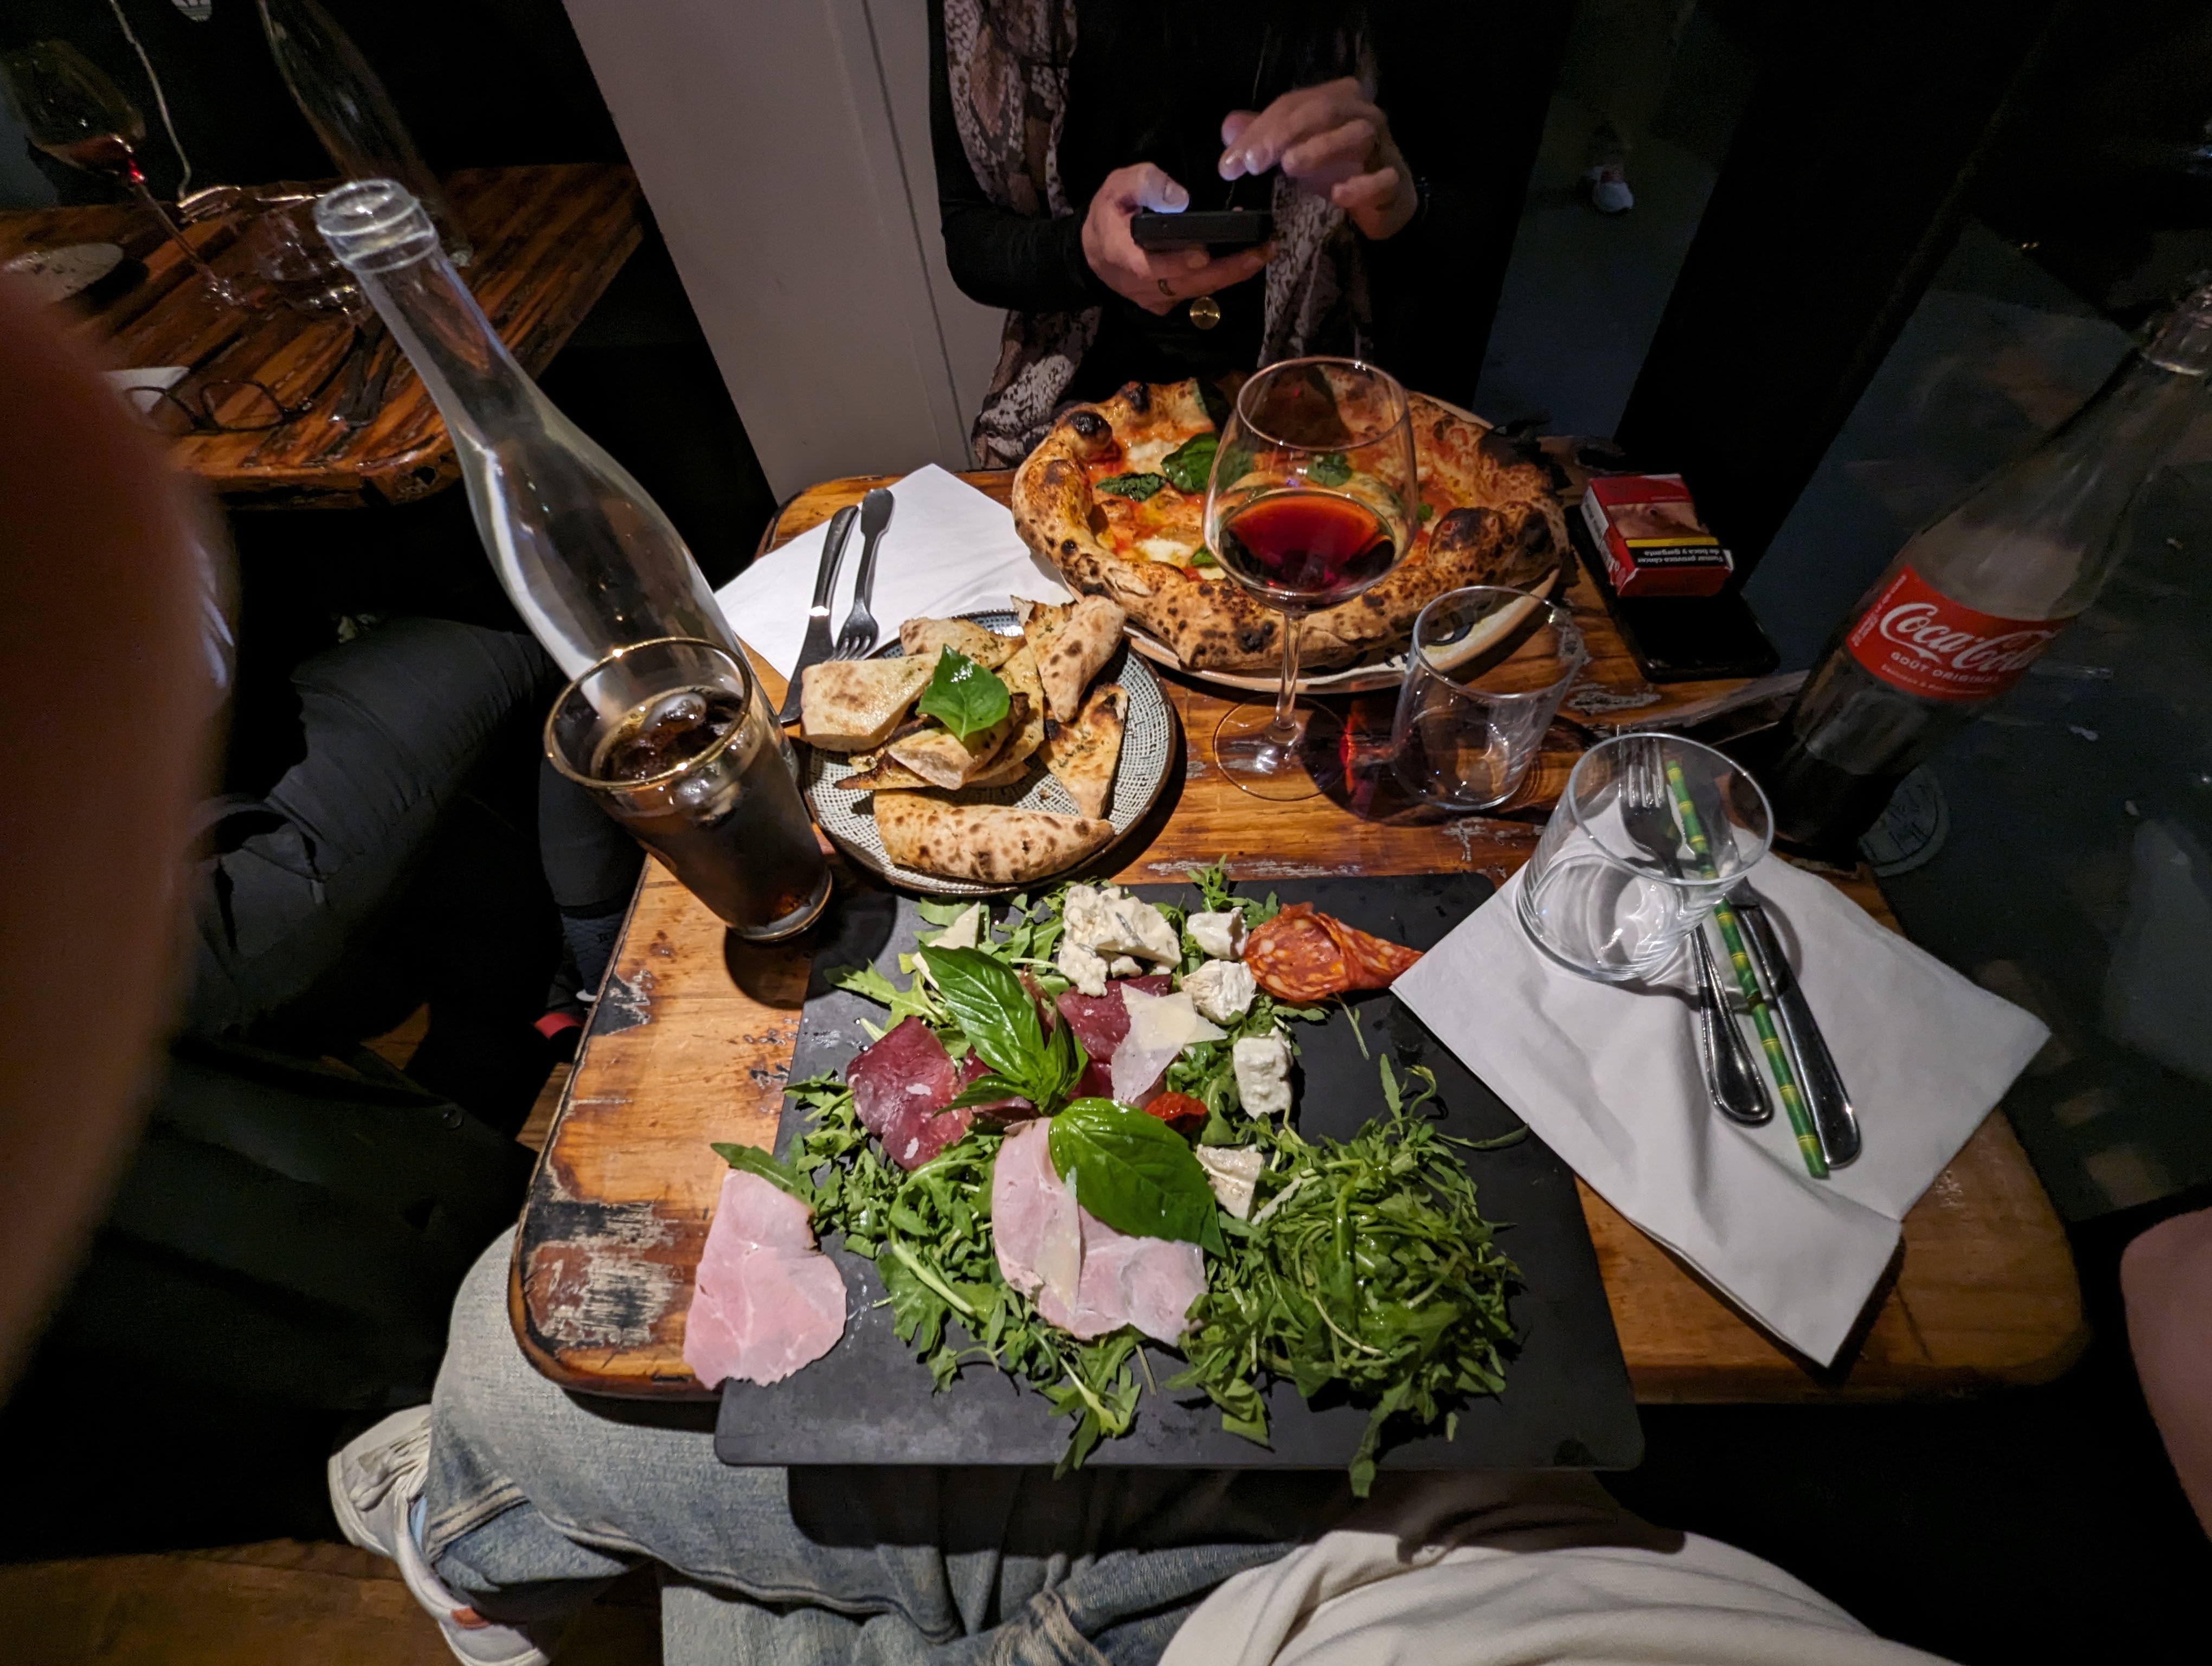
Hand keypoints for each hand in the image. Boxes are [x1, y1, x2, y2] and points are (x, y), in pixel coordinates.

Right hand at [1081, 163, 1271, 315]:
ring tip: (1262, 253)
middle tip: (1261, 250)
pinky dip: (1220, 278)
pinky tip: (1242, 261)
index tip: (1203, 253)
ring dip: (1231, 274)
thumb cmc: (1110, 212)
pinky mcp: (1165, 303)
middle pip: (1185, 283)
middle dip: (1226, 269)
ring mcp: (1153, 298)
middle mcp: (1138, 284)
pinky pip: (1196, 293)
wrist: (1095, 249)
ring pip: (1195, 291)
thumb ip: (1146, 184)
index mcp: (1121, 254)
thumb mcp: (1118, 185)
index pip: (1148, 266)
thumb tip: (1180, 198)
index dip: (1176, 262)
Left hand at [1219, 78, 1417, 240]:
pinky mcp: (1394, 179)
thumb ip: (1262, 137)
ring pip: (1357, 134)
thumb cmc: (1334, 168)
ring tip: (1290, 166)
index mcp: (1334, 98)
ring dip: (1321, 148)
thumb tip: (1229, 127)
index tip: (1232, 163)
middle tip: (1254, 162)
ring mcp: (1382, 144)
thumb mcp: (1293, 149)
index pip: (1292, 104)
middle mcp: (1361, 112)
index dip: (1260, 130)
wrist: (1382, 197)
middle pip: (1323, 110)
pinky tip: (1339, 194)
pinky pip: (1382, 178)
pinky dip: (1361, 185)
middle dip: (1285, 133)